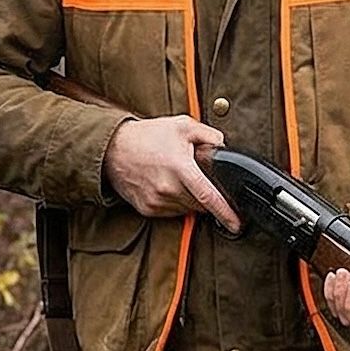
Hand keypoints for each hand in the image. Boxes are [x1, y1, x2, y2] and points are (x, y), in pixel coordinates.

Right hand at [103, 116, 242, 232]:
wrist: (113, 149)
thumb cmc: (147, 136)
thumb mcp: (182, 126)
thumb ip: (209, 135)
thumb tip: (224, 148)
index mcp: (180, 168)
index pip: (208, 196)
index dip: (226, 213)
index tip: (237, 224)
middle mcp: (168, 189)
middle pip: (200, 203)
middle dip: (205, 193)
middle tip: (195, 175)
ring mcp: (157, 202)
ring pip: (187, 208)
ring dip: (190, 198)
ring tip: (177, 177)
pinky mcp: (148, 209)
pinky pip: (172, 211)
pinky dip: (175, 201)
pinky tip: (166, 184)